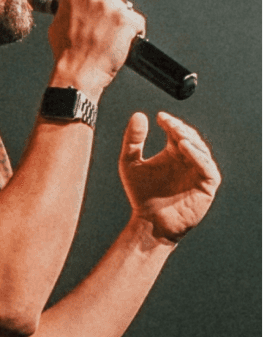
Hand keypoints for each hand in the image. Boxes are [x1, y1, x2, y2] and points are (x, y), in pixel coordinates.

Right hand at [48, 0, 145, 99]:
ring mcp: (111, 6)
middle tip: (102, 31)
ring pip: (124, 10)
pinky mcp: (126, 20)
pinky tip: (124, 43)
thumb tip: (74, 8)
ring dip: (120, 23)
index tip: (94, 15)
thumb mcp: (56, 24)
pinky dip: (134, 33)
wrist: (78, 72)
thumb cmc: (67, 53)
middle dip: (108, 14)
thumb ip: (67, 9)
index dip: (94, 6)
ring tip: (111, 39)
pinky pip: (137, 22)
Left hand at [118, 112, 220, 242]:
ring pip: (201, 149)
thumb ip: (132, 140)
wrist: (149, 221)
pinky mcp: (207, 185)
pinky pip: (207, 168)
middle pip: (190, 137)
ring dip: (190, 139)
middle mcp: (188, 159)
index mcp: (173, 152)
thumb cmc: (141, 194)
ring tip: (177, 134)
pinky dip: (198, 156)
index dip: (170, 122)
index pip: (176, 130)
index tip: (159, 117)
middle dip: (180, 128)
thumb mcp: (129, 163)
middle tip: (169, 123)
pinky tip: (184, 148)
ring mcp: (199, 171)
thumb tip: (138, 114)